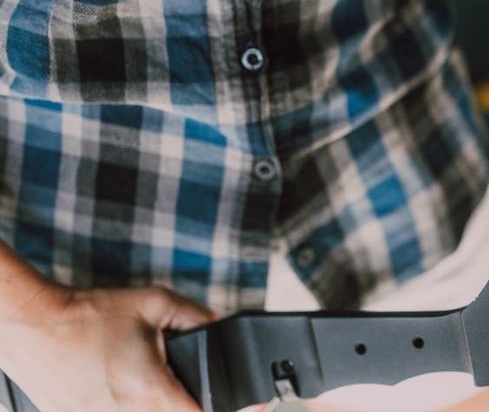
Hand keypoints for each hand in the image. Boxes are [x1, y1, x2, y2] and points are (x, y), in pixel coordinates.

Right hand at [0, 283, 215, 410]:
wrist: (33, 324)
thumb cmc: (90, 314)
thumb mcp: (156, 303)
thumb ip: (198, 317)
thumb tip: (220, 327)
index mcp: (153, 392)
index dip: (227, 409)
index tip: (238, 402)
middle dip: (182, 399)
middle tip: (173, 379)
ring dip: (150, 401)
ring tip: (136, 376)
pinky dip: (121, 403)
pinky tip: (114, 382)